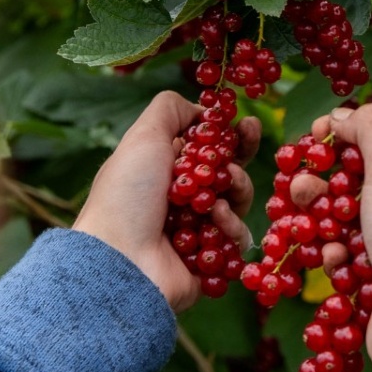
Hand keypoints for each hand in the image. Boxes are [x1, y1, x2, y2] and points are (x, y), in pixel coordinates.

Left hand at [76, 92, 258, 311]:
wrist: (120, 259)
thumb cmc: (126, 196)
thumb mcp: (143, 137)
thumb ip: (170, 110)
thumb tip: (201, 110)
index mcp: (162, 172)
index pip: (204, 149)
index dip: (226, 135)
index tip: (245, 122)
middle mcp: (179, 201)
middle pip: (226, 174)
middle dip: (240, 155)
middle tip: (251, 135)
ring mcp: (195, 232)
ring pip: (235, 203)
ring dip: (236, 188)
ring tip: (226, 186)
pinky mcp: (210, 261)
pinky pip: (236, 240)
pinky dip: (231, 225)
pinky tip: (216, 219)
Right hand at [298, 104, 371, 371]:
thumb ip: (371, 128)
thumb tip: (347, 115)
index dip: (357, 125)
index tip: (318, 131)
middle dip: (331, 176)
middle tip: (301, 180)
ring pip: (356, 212)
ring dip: (325, 214)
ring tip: (302, 214)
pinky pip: (355, 250)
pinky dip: (338, 251)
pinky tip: (330, 259)